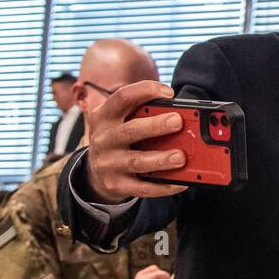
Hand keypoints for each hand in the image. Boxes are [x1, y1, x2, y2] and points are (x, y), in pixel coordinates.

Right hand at [84, 80, 189, 202]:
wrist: (95, 173)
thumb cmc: (118, 140)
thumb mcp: (121, 122)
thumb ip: (143, 113)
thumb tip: (184, 114)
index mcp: (105, 116)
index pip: (122, 97)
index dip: (145, 91)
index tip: (169, 92)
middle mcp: (104, 139)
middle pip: (130, 130)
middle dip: (155, 125)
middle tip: (178, 121)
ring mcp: (108, 163)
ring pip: (137, 161)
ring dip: (160, 159)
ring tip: (181, 157)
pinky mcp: (117, 185)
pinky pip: (143, 187)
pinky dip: (164, 186)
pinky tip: (181, 182)